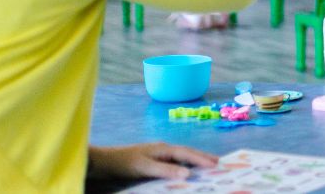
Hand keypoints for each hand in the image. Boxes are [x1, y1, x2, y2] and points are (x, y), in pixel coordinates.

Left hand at [87, 142, 217, 180]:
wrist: (105, 162)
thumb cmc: (125, 163)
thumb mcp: (145, 168)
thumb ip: (166, 170)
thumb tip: (187, 174)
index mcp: (163, 148)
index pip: (186, 154)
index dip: (201, 159)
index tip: (216, 165)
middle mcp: (163, 149)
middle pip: (187, 152)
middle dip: (202, 157)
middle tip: (219, 162)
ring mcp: (158, 154)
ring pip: (181, 156)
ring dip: (195, 160)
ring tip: (207, 165)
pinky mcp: (154, 160)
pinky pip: (174, 161)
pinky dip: (184, 164)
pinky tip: (187, 170)